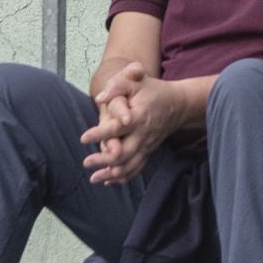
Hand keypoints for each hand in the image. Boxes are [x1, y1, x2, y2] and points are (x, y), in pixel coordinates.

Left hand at [80, 62, 185, 184]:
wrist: (178, 104)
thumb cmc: (153, 91)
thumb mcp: (137, 81)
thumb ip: (118, 85)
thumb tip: (100, 98)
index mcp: (138, 116)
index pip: (117, 127)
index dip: (101, 133)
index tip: (83, 138)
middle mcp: (143, 135)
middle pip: (123, 153)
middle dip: (104, 160)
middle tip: (86, 162)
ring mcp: (147, 146)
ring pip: (130, 165)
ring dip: (112, 174)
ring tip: (93, 178)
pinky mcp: (149, 152)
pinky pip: (137, 168)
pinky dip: (123, 177)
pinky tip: (109, 181)